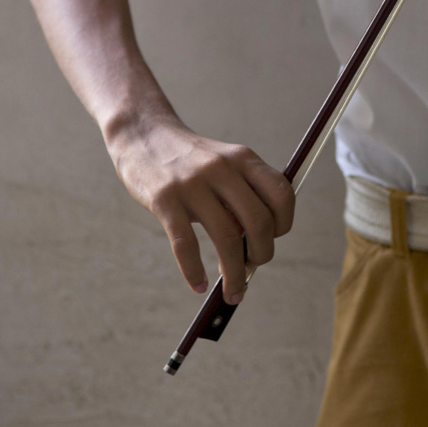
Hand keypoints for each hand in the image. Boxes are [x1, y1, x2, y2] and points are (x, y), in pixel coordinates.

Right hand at [108, 116, 293, 302]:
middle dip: (262, 253)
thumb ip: (243, 196)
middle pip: (259, 221)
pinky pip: (185, 244)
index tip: (273, 238)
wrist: (143, 135)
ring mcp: (193, 183)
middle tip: (255, 266)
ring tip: (235, 291)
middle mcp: (223, 168)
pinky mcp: (165, 199)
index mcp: (244, 158)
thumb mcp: (225, 164)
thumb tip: (256, 244)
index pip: (282, 194)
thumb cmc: (191, 160)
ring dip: (235, 273)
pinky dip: (194, 271)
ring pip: (226, 238)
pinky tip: (200, 285)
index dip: (284, 223)